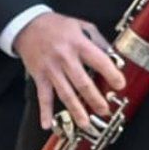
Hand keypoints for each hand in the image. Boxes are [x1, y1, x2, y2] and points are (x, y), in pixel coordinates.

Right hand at [12, 12, 126, 133]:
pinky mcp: (39, 76)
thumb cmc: (58, 26)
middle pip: (82, 82)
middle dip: (95, 98)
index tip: (120, 85)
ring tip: (85, 123)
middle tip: (105, 110)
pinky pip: (43, 97)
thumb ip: (99, 41)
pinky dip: (45, 111)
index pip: (99, 60)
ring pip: (65, 93)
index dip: (111, 73)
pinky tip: (48, 124)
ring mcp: (51, 69)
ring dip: (75, 110)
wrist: (28, 25)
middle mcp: (65, 58)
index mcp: (79, 44)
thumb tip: (115, 57)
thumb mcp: (82, 26)